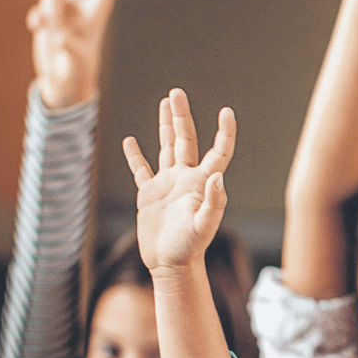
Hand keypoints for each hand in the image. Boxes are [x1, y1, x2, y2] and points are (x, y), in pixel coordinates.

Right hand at [26, 0, 121, 109]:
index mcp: (95, 20)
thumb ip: (68, 50)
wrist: (62, 86)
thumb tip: (60, 38)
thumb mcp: (75, 67)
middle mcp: (80, 12)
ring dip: (49, 12)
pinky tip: (39, 30)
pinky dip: (37, 20)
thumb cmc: (75, 78)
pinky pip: (38, 11)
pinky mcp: (47, 21)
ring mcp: (63, 15)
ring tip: (53, 34)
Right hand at [123, 89, 235, 278]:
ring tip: (166, 102)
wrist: (171, 265)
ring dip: (165, 125)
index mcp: (202, 183)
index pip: (217, 152)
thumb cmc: (190, 248)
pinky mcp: (150, 194)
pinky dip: (136, 156)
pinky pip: (142, 170)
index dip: (223, 133)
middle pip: (185, 139)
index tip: (226, 112)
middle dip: (181, 116)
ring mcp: (167, 185)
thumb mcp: (203, 226)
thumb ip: (213, 202)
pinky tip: (131, 141)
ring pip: (167, 147)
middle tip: (176, 92)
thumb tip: (218, 176)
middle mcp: (186, 179)